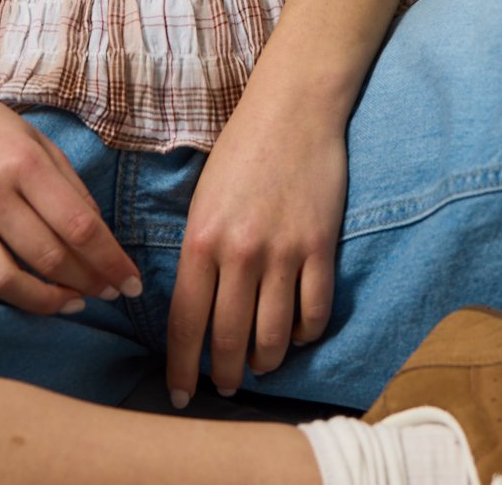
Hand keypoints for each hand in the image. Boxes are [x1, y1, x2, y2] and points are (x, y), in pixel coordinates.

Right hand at [0, 81, 142, 313]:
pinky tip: (21, 294)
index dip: (109, 261)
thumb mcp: (37, 141)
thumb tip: (99, 238)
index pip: (78, 225)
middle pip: (47, 256)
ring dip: (45, 301)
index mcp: (24, 161)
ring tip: (70, 303)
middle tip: (107, 294)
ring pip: (5, 280)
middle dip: (86, 283)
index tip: (130, 283)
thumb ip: (70, 187)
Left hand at [165, 102, 348, 404]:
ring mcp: (283, 252)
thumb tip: (196, 306)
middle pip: (229, 339)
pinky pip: (314, 313)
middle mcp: (239, 253)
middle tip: (224, 387)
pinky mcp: (320, 247)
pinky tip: (297, 333)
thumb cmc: (242, 149)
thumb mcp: (202, 199)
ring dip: (264, 361)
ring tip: (259, 364)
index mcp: (201, 240)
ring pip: (273, 336)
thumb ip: (199, 252)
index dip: (181, 367)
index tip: (181, 393)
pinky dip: (305, 334)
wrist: (293, 108)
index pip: (185, 323)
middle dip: (224, 375)